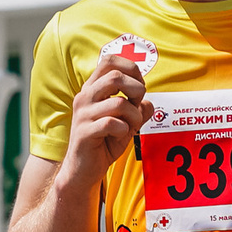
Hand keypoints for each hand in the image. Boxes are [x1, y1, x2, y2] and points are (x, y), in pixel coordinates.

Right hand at [58, 56, 152, 191]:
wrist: (83, 170)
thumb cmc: (104, 142)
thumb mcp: (126, 123)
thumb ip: (138, 109)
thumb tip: (149, 103)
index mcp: (92, 89)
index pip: (109, 61)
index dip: (131, 69)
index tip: (139, 87)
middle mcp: (84, 97)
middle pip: (115, 76)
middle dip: (136, 90)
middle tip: (138, 106)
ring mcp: (82, 115)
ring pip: (118, 103)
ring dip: (133, 116)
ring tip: (130, 127)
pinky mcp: (84, 133)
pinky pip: (112, 123)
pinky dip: (124, 130)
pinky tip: (120, 136)